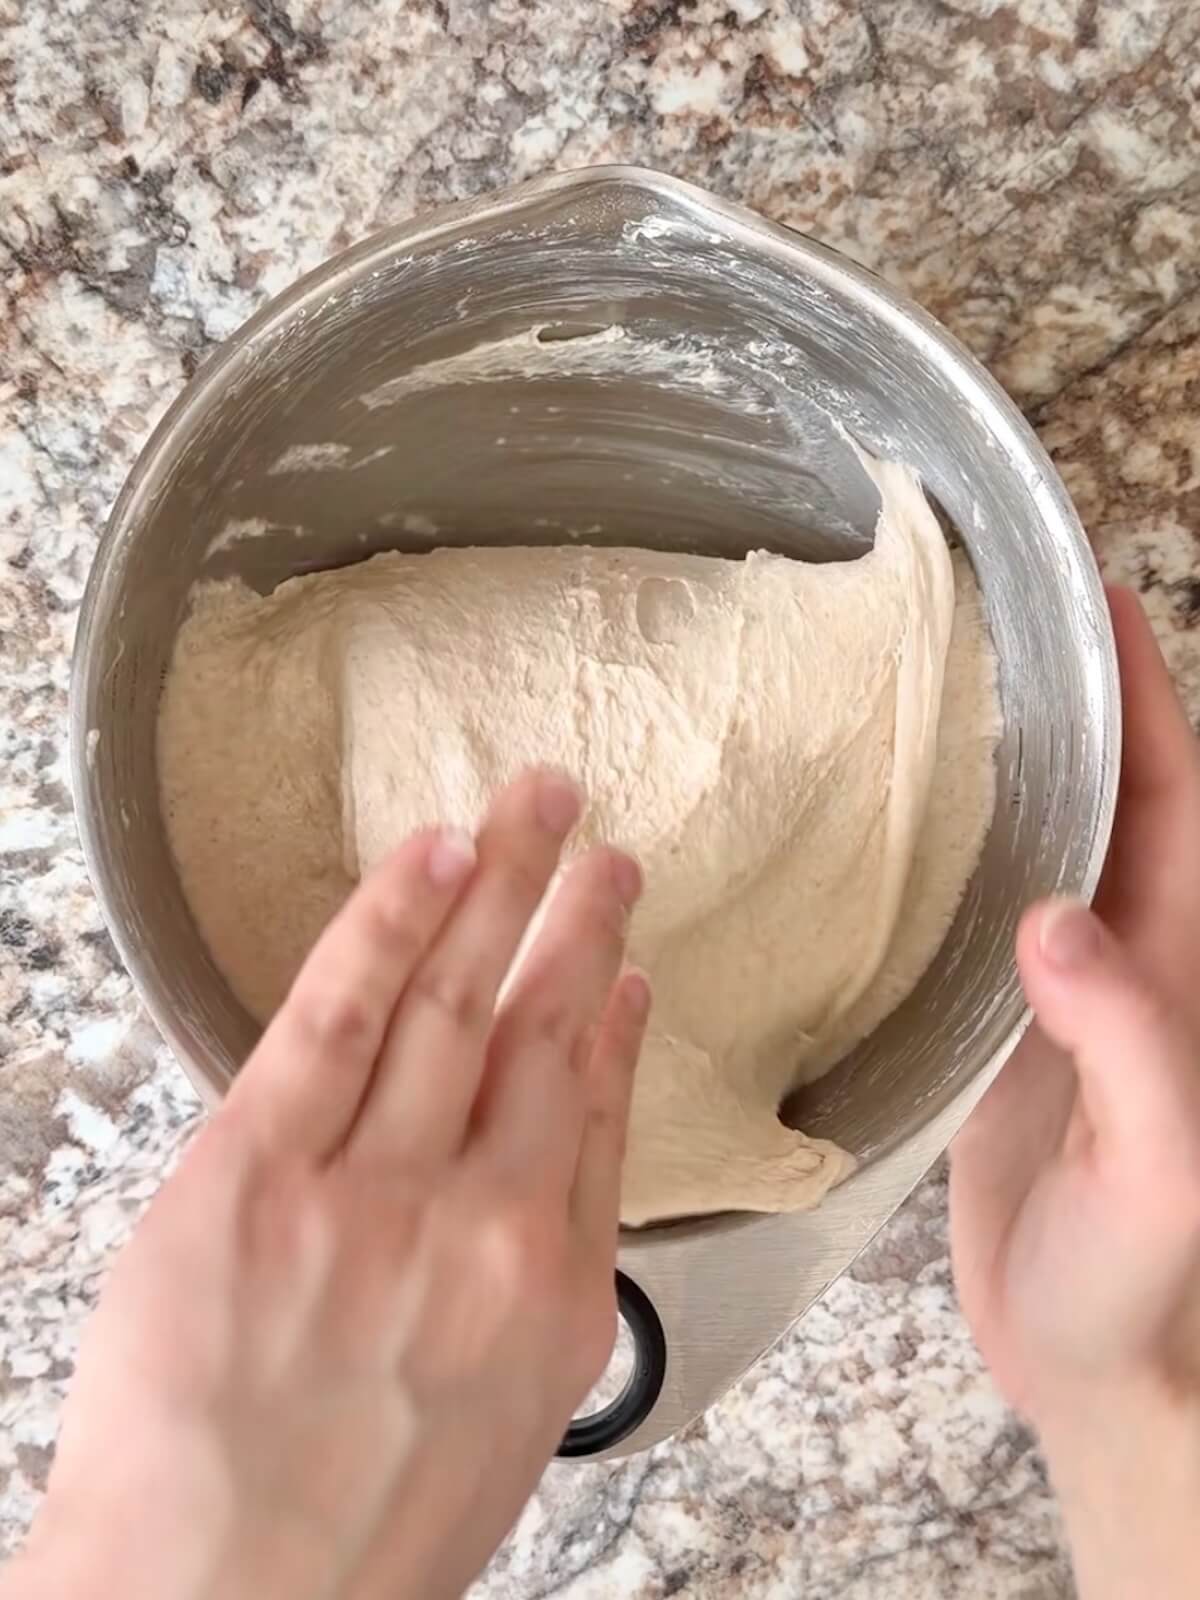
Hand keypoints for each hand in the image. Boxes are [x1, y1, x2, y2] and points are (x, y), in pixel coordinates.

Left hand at [10, 770, 648, 1599]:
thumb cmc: (355, 1543)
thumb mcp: (503, 1426)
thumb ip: (548, 1281)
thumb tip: (568, 1158)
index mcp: (550, 1300)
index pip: (593, 1118)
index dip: (610, 1026)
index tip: (622, 966)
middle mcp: (482, 1231)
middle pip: (546, 1036)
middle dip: (580, 923)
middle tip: (606, 844)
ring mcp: (370, 1196)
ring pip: (457, 1003)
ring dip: (505, 888)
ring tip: (537, 804)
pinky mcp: (254, 1173)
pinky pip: (339, 1013)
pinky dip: (392, 924)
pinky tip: (435, 854)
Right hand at [951, 588, 1199, 1596]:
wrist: (1094, 1362)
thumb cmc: (1140, 1276)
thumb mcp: (1164, 1165)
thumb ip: (1129, 1039)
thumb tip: (1053, 916)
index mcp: (1180, 969)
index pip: (1173, 801)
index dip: (1148, 698)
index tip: (1101, 603)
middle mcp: (1128, 960)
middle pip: (1113, 803)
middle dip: (1079, 705)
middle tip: (1000, 622)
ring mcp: (1060, 995)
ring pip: (1047, 848)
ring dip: (1016, 767)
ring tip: (942, 692)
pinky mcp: (1001, 1033)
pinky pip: (982, 916)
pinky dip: (957, 855)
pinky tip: (902, 826)